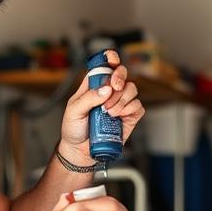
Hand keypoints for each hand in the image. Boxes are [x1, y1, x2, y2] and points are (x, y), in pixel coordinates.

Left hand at [59, 50, 145, 164]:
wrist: (80, 151)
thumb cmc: (74, 129)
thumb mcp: (73, 111)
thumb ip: (88, 98)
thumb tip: (106, 89)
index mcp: (94, 85)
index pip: (104, 66)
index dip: (110, 58)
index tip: (112, 60)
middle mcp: (109, 91)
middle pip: (122, 73)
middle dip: (120, 77)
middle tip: (114, 88)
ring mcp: (120, 103)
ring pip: (131, 89)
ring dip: (122, 98)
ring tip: (109, 112)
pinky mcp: (129, 116)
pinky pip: (137, 106)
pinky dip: (130, 108)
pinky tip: (118, 116)